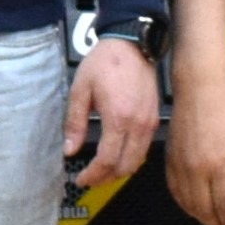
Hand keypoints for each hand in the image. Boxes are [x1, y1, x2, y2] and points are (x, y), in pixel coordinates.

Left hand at [62, 35, 162, 187]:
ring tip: (101, 171)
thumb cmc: (105, 63)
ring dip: (119, 171)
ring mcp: (149, 123)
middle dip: (105, 178)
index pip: (107, 160)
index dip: (93, 175)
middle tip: (90, 179)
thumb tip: (69, 150)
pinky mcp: (154, 120)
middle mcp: (137, 125)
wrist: (132, 44)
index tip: (81, 179)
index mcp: (118, 118)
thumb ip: (75, 122)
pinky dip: (130, 160)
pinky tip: (117, 157)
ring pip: (137, 161)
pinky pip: (144, 149)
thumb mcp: (81, 89)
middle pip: (125, 167)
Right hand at [167, 75, 224, 224]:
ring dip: (199, 218)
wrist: (199, 88)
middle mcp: (198, 171)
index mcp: (220, 166)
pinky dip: (183, 203)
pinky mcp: (170, 159)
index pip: (224, 205)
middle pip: (204, 209)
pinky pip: (174, 190)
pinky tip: (192, 207)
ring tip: (211, 224)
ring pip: (187, 203)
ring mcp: (181, 166)